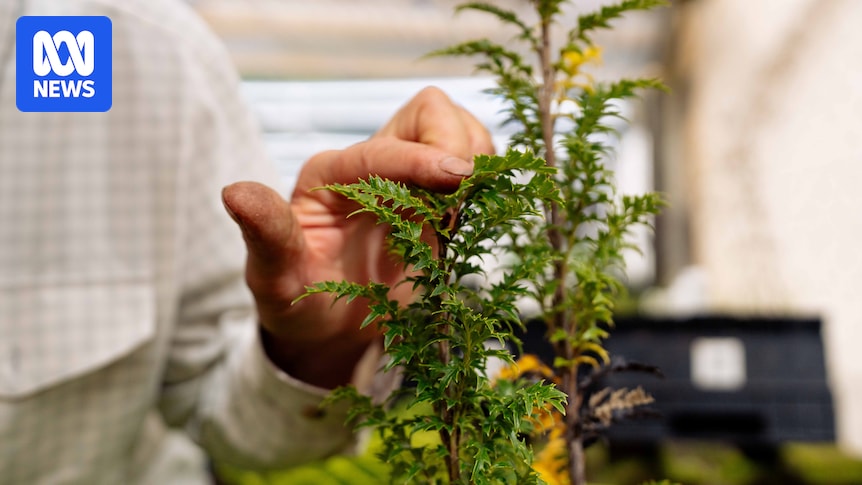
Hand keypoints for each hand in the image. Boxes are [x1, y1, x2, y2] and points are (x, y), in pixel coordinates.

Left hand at [222, 87, 493, 387]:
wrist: (328, 330)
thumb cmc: (298, 304)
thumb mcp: (273, 279)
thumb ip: (266, 236)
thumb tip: (234, 192)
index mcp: (331, 175)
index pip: (384, 149)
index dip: (422, 157)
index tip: (459, 176)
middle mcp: (370, 167)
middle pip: (427, 111)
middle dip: (455, 140)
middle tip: (460, 195)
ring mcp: (407, 182)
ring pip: (457, 129)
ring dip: (473, 157)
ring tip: (461, 210)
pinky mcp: (434, 201)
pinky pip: (471, 166)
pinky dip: (482, 181)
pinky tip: (467, 217)